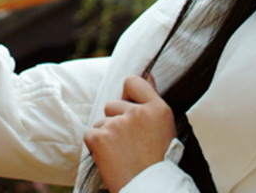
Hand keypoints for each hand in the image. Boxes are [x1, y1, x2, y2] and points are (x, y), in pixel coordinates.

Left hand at [83, 75, 175, 191]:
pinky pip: (90, 134)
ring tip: (122, 154)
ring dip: (107, 135)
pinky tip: (111, 158)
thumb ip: (151, 102)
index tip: (130, 107)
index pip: (133, 82)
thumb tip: (146, 74)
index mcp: (158, 109)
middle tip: (129, 142)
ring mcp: (117, 124)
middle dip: (116, 120)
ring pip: (101, 121)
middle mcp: (137, 113)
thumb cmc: (159, 163)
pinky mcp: (100, 138)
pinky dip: (96, 146)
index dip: (128, 94)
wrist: (150, 189)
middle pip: (113, 103)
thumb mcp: (165, 129)